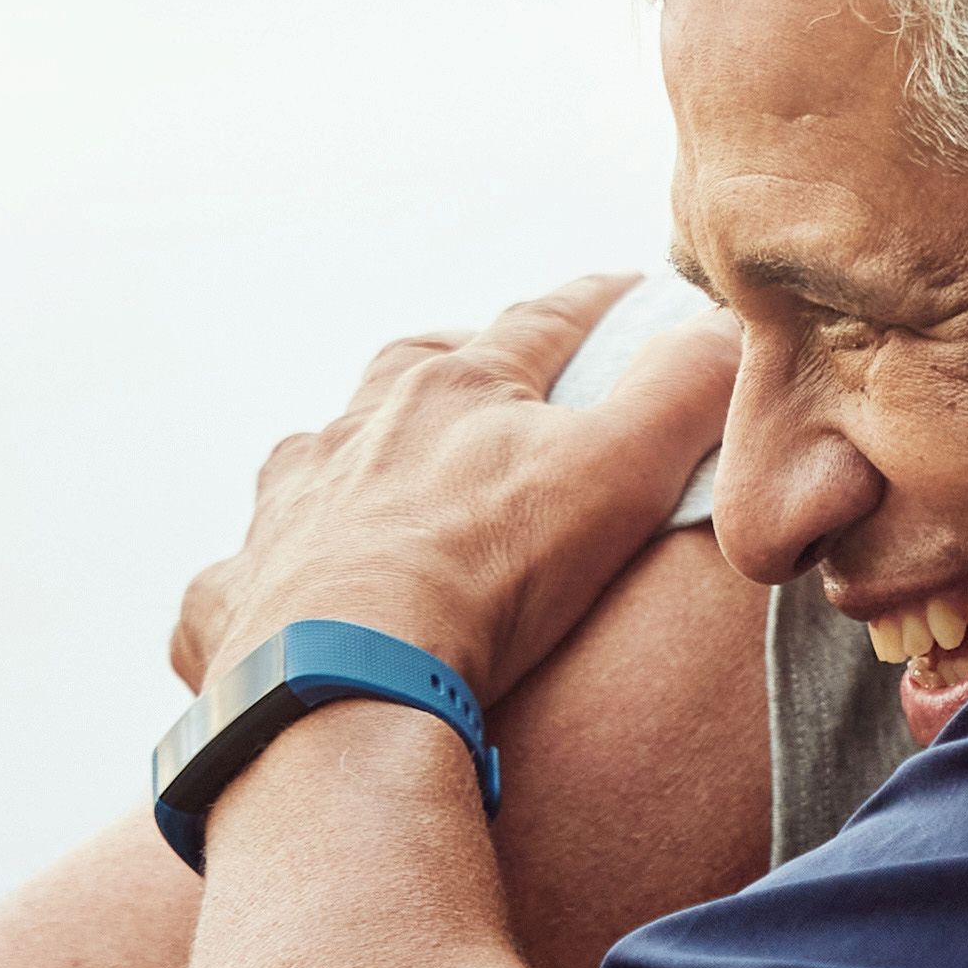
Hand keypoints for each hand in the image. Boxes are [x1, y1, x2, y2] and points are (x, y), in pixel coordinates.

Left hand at [167, 278, 737, 707]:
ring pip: (320, 455)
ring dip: (353, 458)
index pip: (543, 323)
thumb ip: (682, 396)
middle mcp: (360, 429)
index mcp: (456, 389)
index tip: (629, 290)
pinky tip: (271, 594)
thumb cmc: (491, 576)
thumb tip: (728, 327)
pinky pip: (240, 574)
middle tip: (483, 372)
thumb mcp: (619, 475)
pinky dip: (262, 575)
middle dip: (455, 361)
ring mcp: (291, 506)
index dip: (595, 304)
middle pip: (413, 368)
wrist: (348, 677)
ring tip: (381, 482)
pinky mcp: (241, 592)